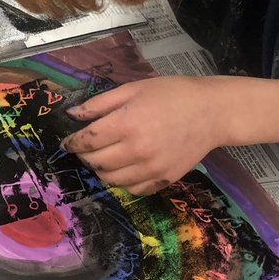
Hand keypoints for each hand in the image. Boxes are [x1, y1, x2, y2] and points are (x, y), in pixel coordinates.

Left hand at [63, 76, 223, 194]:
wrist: (212, 112)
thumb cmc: (172, 94)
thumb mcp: (133, 89)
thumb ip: (100, 104)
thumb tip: (73, 115)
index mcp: (127, 124)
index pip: (87, 140)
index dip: (72, 143)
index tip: (67, 143)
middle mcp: (137, 150)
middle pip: (96, 162)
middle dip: (85, 156)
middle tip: (86, 148)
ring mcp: (151, 168)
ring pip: (112, 180)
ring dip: (101, 170)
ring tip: (103, 158)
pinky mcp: (164, 179)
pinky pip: (133, 190)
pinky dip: (123, 182)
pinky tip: (124, 168)